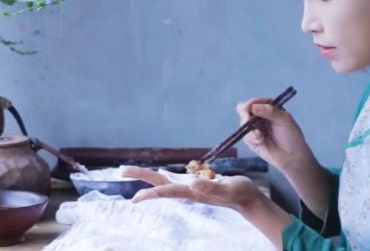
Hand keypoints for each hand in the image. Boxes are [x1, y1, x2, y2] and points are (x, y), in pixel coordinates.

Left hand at [121, 166, 261, 212]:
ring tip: (130, 170)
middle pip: (159, 183)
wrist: (248, 199)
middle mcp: (187, 190)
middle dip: (141, 177)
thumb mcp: (228, 189)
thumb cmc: (240, 194)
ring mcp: (190, 187)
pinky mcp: (196, 183)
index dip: (151, 194)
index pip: (167, 192)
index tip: (134, 198)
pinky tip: (161, 173)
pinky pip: (174, 179)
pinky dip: (163, 175)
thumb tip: (193, 185)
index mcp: (192, 192)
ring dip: (148, 176)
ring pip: (164, 181)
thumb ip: (212, 188)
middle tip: (121, 170)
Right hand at [237, 98, 311, 171]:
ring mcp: (255, 128)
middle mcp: (260, 116)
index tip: (247, 109)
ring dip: (250, 129)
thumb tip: (253, 107)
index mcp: (269, 108)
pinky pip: (245, 136)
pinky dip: (251, 138)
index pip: (255, 102)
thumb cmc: (292, 136)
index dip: (250, 104)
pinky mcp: (252, 140)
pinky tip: (260, 141)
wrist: (292, 157)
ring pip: (243, 123)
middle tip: (248, 120)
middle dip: (245, 115)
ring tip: (259, 136)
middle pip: (245, 111)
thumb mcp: (284, 120)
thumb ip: (269, 111)